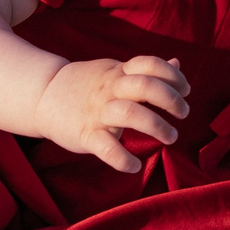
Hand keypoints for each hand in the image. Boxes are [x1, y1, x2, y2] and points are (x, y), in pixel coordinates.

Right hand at [35, 56, 189, 171]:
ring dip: (157, 126)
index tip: (186, 90)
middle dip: (171, 100)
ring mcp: (97, 111)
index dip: (173, 75)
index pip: (150, 64)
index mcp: (118, 73)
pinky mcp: (86, 135)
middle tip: (184, 113)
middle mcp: (109, 89)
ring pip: (130, 114)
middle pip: (145, 86)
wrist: (42, 96)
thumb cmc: (88, 84)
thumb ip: (145, 70)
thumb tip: (177, 63)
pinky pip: (106, 148)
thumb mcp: (115, 71)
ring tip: (171, 137)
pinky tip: (135, 166)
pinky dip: (123, 159)